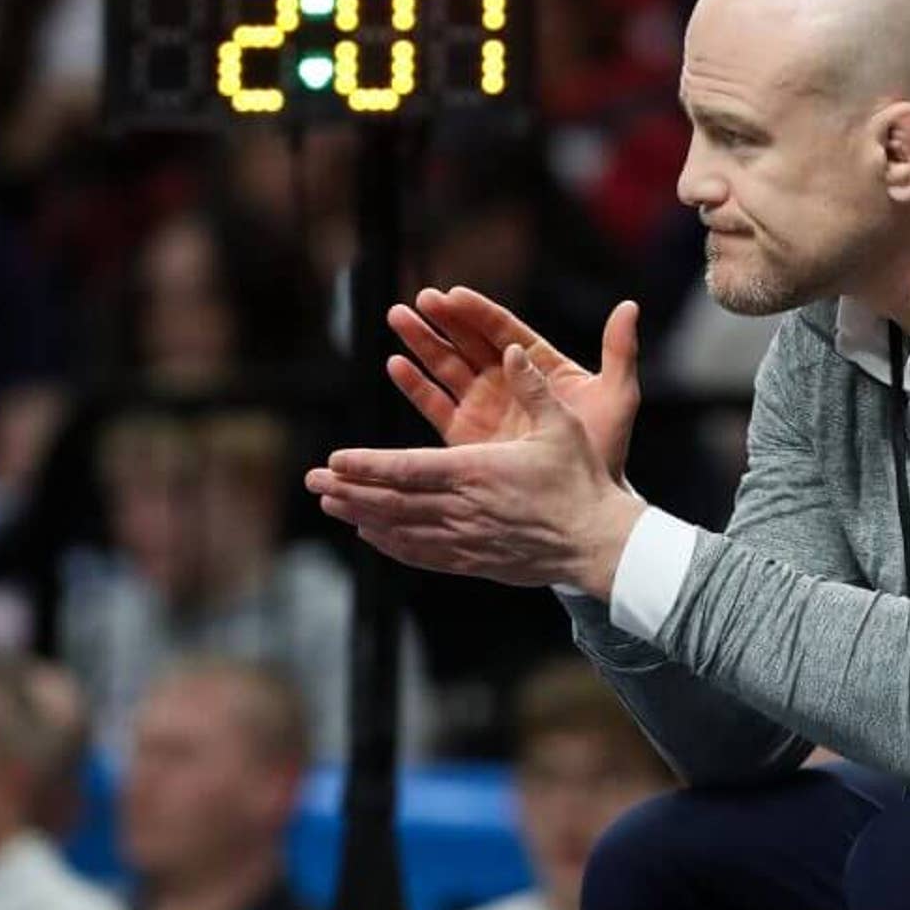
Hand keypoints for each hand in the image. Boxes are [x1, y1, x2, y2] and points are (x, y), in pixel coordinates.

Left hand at [307, 344, 645, 594]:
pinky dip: (393, 544)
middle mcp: (464, 508)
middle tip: (311, 484)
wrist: (598, 543)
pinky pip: (423, 554)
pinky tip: (374, 536)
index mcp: (477, 471)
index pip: (407, 468)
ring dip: (362, 516)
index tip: (332, 462)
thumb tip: (511, 348)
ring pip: (401, 530)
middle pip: (392, 502)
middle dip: (347, 491)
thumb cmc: (583, 481)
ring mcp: (467, 538)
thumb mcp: (562, 426)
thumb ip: (533, 387)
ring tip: (331, 506)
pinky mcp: (475, 560)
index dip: (366, 466)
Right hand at [388, 288, 640, 481]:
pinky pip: (436, 406)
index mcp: (540, 366)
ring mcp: (485, 406)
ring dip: (422, 343)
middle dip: (443, 320)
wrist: (587, 500)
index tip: (454, 295)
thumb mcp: (618, 396)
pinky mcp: (466, 435)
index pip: (503, 330)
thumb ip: (620, 351)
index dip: (478, 313)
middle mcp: (508, 381)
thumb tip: (630, 306)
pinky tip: (396, 365)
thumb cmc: (606, 448)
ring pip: (447, 367)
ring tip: (398, 317)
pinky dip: (416, 386)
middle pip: (469, 341)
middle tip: (420, 300)